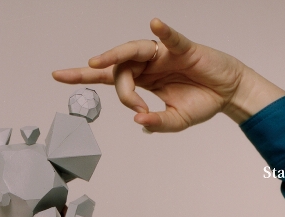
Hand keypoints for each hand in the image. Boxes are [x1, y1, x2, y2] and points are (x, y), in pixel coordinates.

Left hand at [52, 18, 284, 131]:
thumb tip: (139, 121)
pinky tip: (155, 24)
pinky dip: (164, 31)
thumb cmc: (201, 103)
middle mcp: (148, 66)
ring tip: (99, 61)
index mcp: (142, 82)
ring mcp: (163, 55)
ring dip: (115, 56)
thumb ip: (156, 123)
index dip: (82, 75)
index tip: (57, 75)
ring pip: (133, 51)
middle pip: (119, 70)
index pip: (107, 77)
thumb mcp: (175, 122)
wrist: (227, 95)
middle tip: (137, 107)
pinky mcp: (184, 49)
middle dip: (121, 90)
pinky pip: (171, 38)